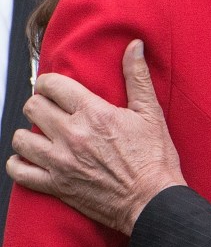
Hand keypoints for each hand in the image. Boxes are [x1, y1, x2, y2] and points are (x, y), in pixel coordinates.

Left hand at [7, 40, 184, 233]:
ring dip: (29, 134)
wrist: (153, 201)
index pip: (52, 85)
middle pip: (32, 107)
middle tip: (53, 111)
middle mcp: (72, 134)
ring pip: (21, 138)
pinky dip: (19, 164)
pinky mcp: (56, 185)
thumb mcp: (151, 113)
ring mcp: (60, 162)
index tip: (56, 89)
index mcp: (93, 113)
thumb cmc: (155, 158)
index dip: (50, 83)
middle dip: (40, 104)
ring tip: (43, 135)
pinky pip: (19, 171)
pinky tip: (31, 159)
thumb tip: (134, 45)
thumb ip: (137, 77)